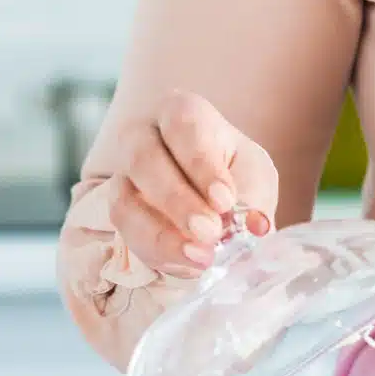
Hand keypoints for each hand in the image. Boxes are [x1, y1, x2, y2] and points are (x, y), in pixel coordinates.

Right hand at [109, 90, 278, 278]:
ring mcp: (122, 175)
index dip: (202, 164)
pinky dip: (158, 253)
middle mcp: (142, 136)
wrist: (211, 198)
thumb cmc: (233, 172)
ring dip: (162, 235)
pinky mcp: (117, 212)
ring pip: (125, 202)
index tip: (225, 200)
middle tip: (211, 232)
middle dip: (178, 201)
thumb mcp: (254, 176)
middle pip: (144, 160)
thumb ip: (255, 199)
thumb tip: (257, 226)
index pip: (184, 126)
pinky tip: (189, 264)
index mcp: (181, 111)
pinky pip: (125, 235)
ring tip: (202, 257)